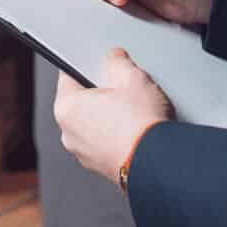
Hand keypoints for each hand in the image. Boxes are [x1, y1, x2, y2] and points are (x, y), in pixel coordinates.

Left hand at [53, 49, 173, 182]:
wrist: (160, 163)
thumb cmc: (141, 126)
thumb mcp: (132, 77)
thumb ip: (118, 62)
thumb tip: (115, 59)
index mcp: (66, 108)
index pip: (69, 75)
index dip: (88, 66)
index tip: (101, 65)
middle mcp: (69, 134)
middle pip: (82, 101)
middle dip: (102, 93)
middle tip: (124, 89)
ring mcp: (84, 154)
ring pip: (94, 124)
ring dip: (110, 116)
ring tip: (134, 111)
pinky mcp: (101, 167)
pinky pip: (105, 143)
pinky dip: (117, 136)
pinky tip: (136, 130)